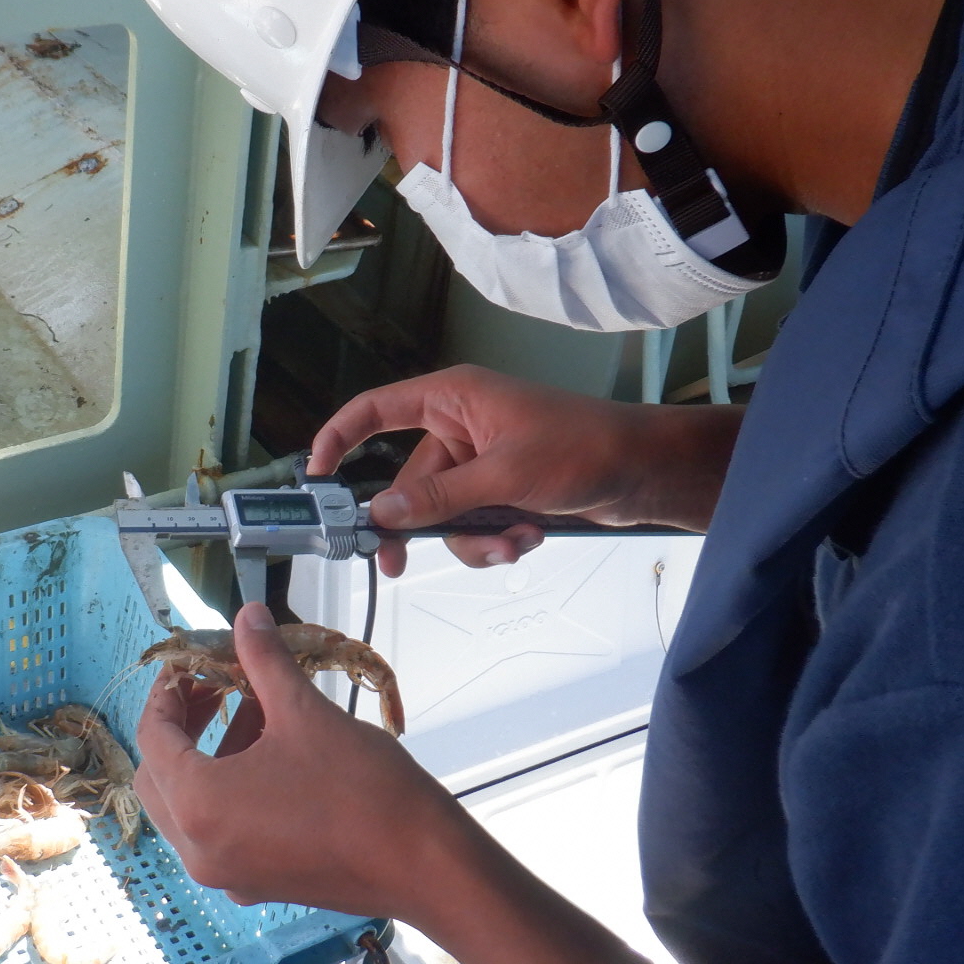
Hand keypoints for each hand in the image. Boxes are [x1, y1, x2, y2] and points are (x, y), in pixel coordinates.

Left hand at [135, 602, 471, 920]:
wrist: (425, 865)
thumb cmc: (362, 789)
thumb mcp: (305, 712)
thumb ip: (264, 660)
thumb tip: (248, 617)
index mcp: (199, 806)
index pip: (154, 738)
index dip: (168, 692)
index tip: (189, 662)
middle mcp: (201, 850)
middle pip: (160, 777)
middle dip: (182, 725)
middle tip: (214, 685)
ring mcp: (229, 874)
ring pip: (190, 806)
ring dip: (210, 754)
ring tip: (257, 710)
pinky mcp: (260, 883)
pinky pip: (221, 830)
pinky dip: (231, 789)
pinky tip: (274, 754)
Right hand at [309, 365, 739, 573]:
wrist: (647, 471)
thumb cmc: (584, 447)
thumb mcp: (505, 475)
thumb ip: (439, 496)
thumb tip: (382, 513)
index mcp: (454, 398)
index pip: (376, 409)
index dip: (339, 438)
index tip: (316, 476)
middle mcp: (462, 426)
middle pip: (409, 482)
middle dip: (420, 525)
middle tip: (395, 564)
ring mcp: (483, 461)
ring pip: (444, 514)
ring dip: (473, 539)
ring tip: (513, 542)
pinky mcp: (504, 489)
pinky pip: (475, 525)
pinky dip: (498, 539)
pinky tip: (530, 537)